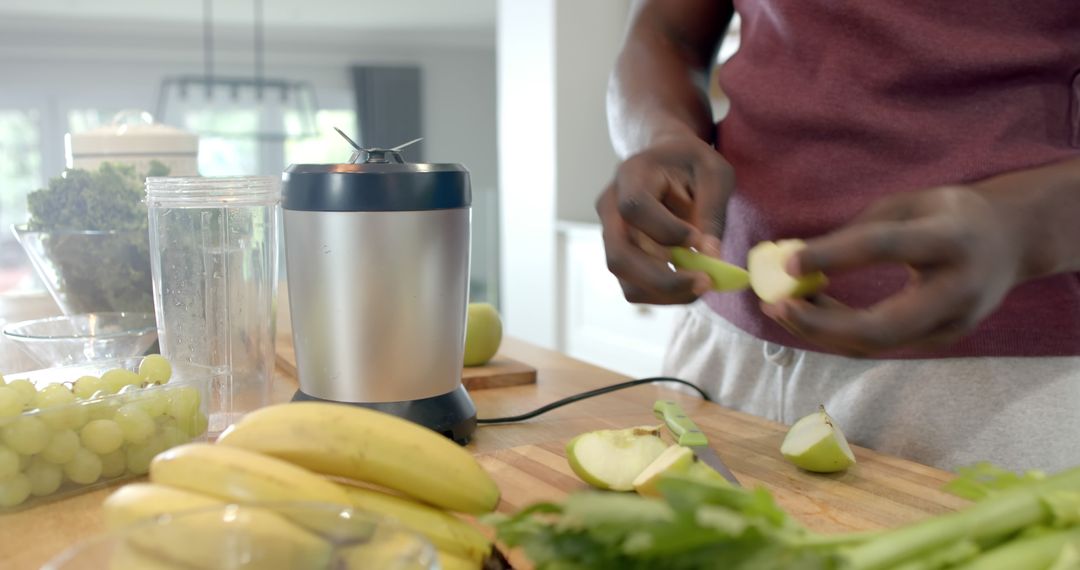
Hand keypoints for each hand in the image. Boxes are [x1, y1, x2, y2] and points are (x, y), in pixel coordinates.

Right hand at [596, 136, 733, 303]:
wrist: (666, 162)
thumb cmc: (691, 164)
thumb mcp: (714, 176)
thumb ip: (712, 213)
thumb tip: (710, 257)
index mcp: (631, 175)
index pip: (634, 208)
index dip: (666, 230)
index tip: (700, 240)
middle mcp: (610, 206)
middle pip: (620, 254)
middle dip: (663, 278)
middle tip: (705, 282)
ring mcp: (610, 234)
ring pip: (625, 278)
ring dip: (666, 291)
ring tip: (703, 283)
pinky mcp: (620, 254)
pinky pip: (634, 286)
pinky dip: (664, 294)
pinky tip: (690, 284)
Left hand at [763, 185, 1025, 355]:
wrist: (1013, 241)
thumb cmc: (950, 213)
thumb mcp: (911, 203)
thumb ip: (859, 229)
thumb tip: (796, 260)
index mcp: (952, 239)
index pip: (884, 248)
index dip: (833, 256)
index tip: (788, 262)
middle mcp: (958, 290)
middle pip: (881, 327)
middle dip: (821, 325)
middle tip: (775, 306)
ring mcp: (954, 324)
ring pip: (876, 344)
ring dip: (821, 331)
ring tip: (779, 306)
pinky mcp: (941, 339)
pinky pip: (881, 343)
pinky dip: (839, 331)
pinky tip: (809, 311)